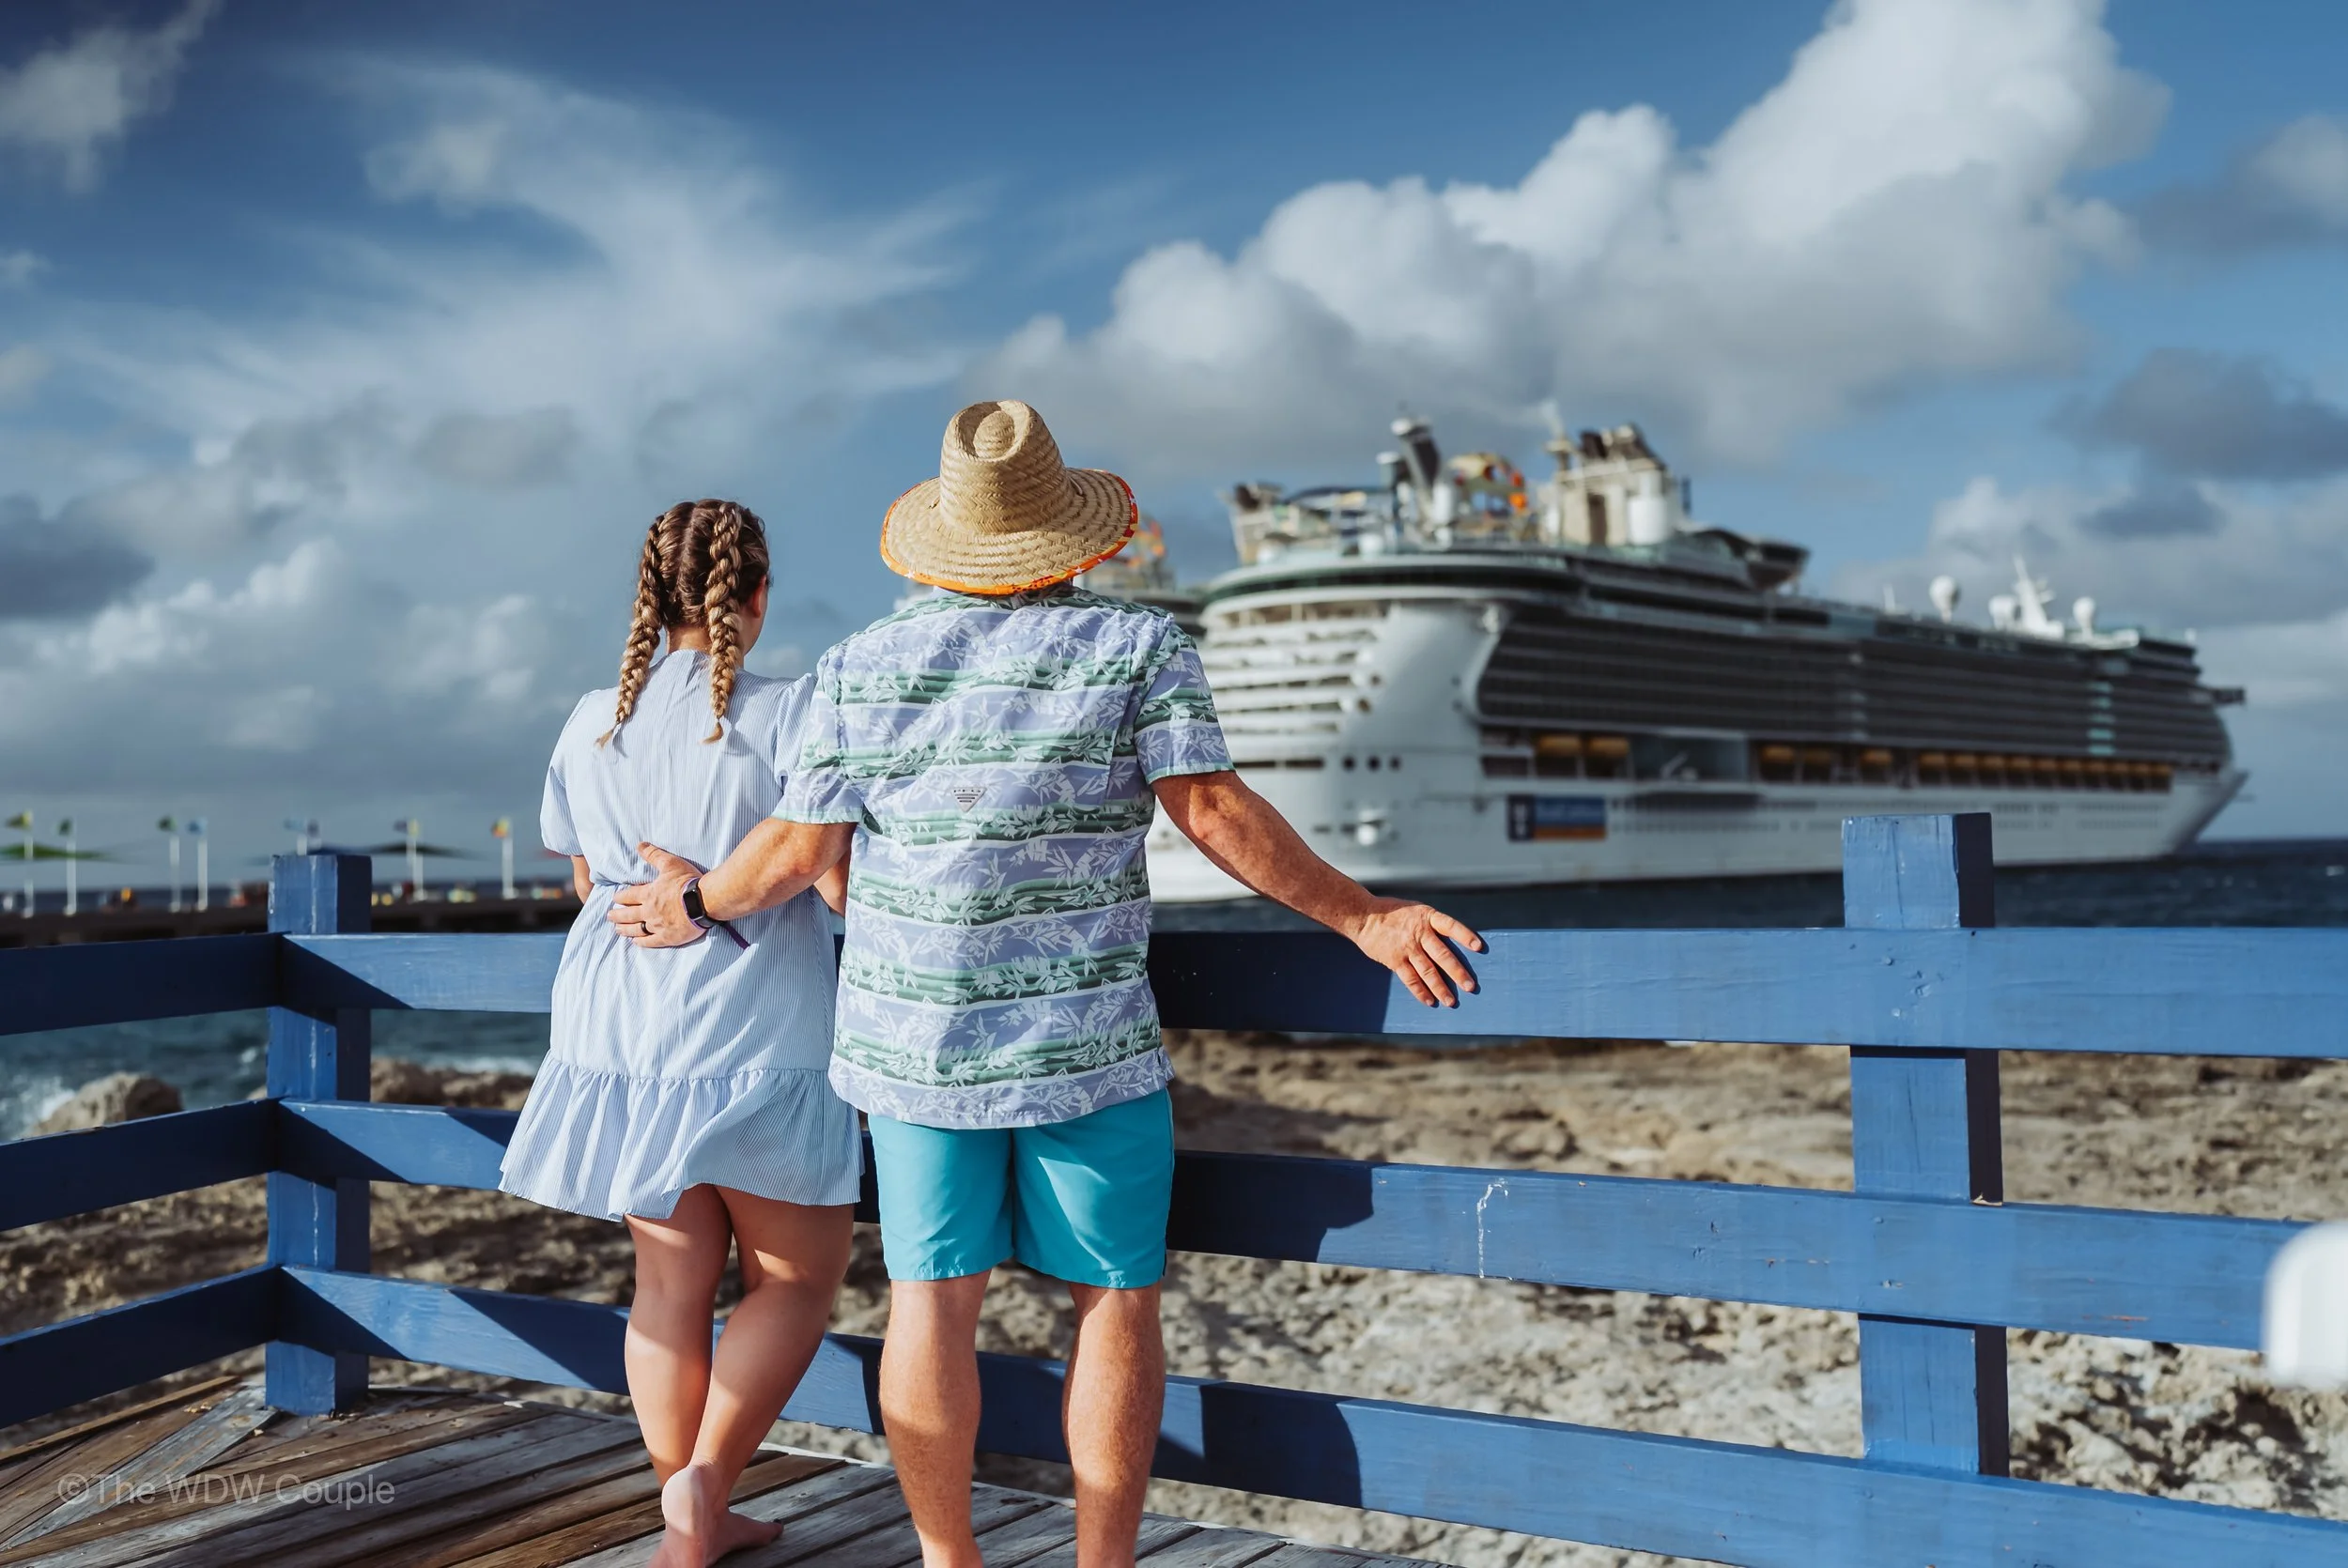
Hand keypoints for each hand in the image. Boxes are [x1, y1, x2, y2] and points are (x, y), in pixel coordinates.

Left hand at [608, 844, 705, 947]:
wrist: (704, 901)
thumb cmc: (688, 881)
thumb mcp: (670, 863)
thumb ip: (654, 855)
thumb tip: (640, 845)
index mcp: (648, 893)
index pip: (629, 896)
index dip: (620, 897)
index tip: (614, 899)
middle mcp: (649, 911)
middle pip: (628, 914)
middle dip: (617, 915)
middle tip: (609, 916)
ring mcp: (657, 925)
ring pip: (636, 929)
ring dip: (625, 929)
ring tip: (617, 930)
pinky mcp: (668, 937)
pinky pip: (651, 941)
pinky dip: (641, 942)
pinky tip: (636, 942)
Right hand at [1343, 898, 1484, 1007]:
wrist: (1363, 916)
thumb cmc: (1394, 913)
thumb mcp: (1416, 910)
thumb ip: (1433, 925)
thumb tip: (1453, 943)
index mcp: (1427, 917)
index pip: (1450, 926)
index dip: (1465, 935)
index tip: (1479, 947)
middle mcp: (1418, 933)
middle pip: (1442, 955)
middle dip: (1457, 972)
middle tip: (1471, 987)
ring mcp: (1406, 947)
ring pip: (1427, 971)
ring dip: (1440, 988)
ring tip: (1451, 1001)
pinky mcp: (1394, 960)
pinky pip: (1410, 979)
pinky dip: (1420, 991)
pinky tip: (1430, 1001)